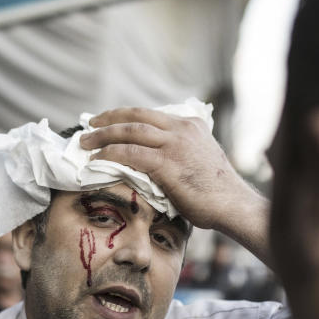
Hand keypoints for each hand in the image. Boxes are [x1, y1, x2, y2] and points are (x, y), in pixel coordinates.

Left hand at [81, 108, 261, 229]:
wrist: (233, 204)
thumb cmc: (217, 192)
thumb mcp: (199, 160)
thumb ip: (179, 152)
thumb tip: (154, 161)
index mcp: (190, 125)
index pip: (150, 114)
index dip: (125, 116)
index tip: (109, 120)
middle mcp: (181, 129)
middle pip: (136, 116)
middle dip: (109, 119)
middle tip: (90, 125)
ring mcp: (174, 144)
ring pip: (129, 132)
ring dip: (103, 136)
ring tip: (85, 142)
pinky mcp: (167, 162)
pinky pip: (130, 154)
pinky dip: (110, 154)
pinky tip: (97, 159)